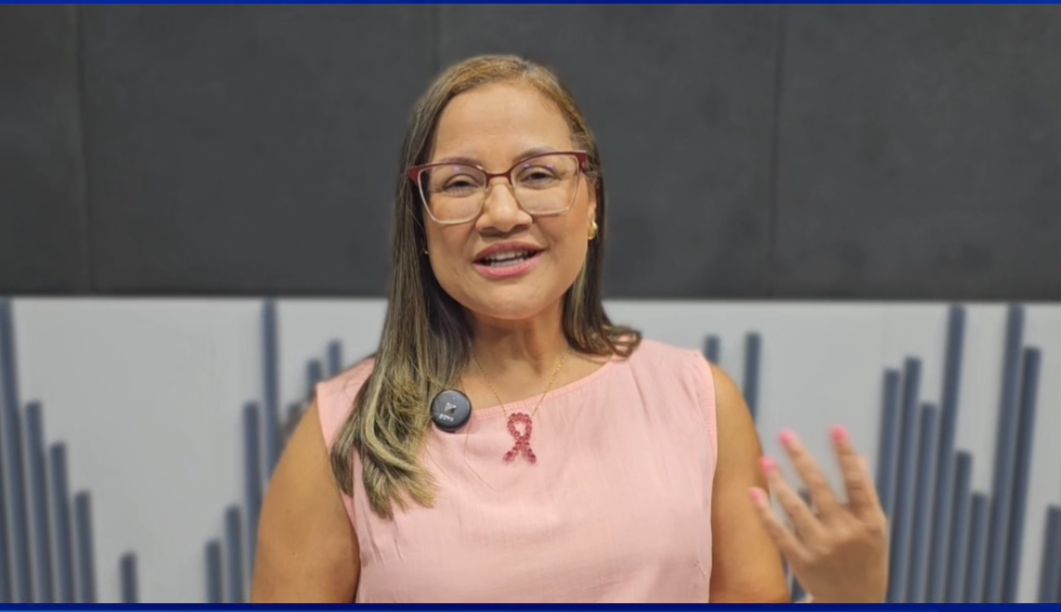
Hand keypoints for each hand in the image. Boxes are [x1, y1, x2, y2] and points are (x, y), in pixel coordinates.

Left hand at [748, 426, 888, 602]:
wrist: (856, 602)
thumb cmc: (866, 556)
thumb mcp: (875, 527)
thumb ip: (864, 492)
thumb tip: (858, 455)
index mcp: (868, 521)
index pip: (856, 482)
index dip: (847, 455)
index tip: (836, 428)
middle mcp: (845, 533)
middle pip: (820, 489)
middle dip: (802, 459)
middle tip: (786, 434)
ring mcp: (822, 547)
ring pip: (795, 509)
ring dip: (778, 482)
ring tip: (765, 459)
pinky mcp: (801, 560)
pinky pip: (779, 532)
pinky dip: (764, 512)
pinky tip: (753, 492)